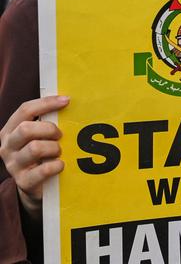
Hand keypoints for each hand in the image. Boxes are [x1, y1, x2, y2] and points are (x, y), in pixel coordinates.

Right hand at [0, 96, 68, 219]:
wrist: (35, 184)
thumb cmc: (40, 153)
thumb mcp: (38, 135)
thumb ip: (47, 121)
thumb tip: (68, 102)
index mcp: (10, 130)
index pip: (25, 110)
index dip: (46, 103)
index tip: (67, 100)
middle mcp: (7, 146)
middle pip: (26, 129)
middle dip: (49, 129)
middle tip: (60, 135)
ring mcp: (13, 165)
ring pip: (34, 148)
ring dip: (53, 148)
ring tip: (59, 151)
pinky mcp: (23, 181)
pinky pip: (43, 170)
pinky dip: (56, 165)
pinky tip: (60, 164)